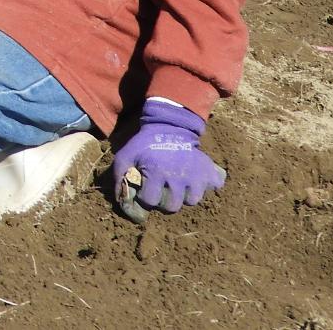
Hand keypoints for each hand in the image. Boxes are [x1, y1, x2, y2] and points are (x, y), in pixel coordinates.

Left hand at [110, 99, 225, 214]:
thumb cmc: (146, 144)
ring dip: (184, 195)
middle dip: (165, 200)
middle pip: (172, 206)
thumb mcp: (126, 155)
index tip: (147, 187)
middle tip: (163, 187)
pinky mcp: (209, 172)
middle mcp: (178, 176)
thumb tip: (122, 200)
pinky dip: (204, 186)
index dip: (146, 196)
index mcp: (156, 172)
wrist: (169, 127)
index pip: (151, 201)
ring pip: (191, 201)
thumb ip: (119, 176)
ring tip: (178, 183)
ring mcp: (196, 175)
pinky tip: (194, 178)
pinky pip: (212, 189)